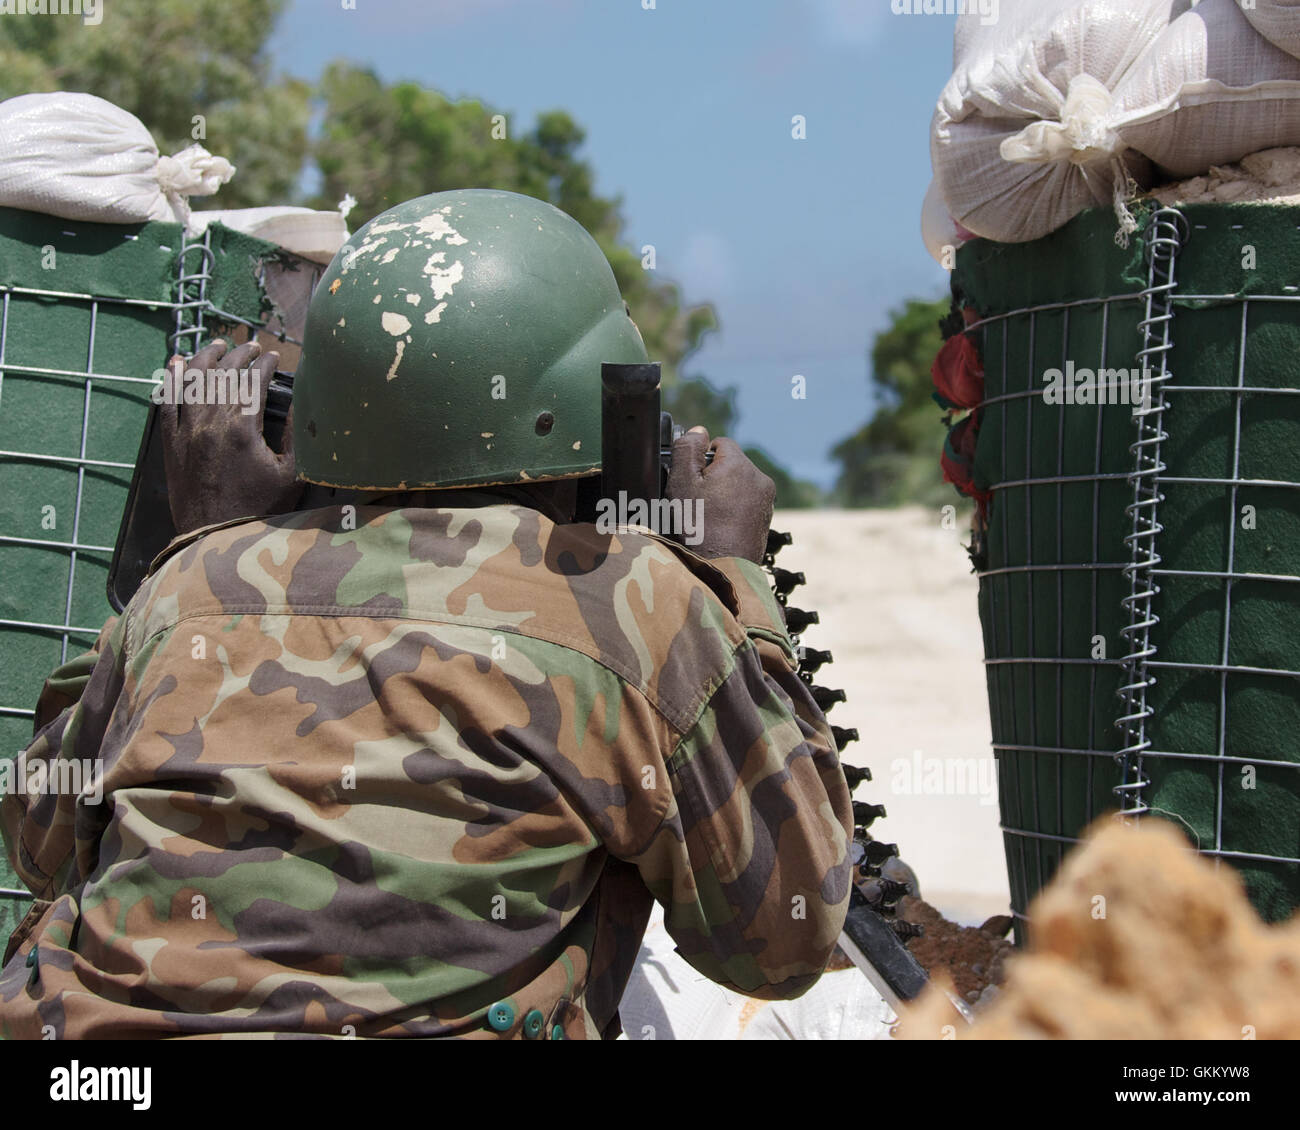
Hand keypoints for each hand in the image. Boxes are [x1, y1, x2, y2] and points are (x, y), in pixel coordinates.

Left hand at [159, 338, 302, 533]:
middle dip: (239, 356)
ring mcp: (187, 432)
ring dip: (206, 358)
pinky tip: (177, 362)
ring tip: (218, 344)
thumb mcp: (291, 476)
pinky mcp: (172, 444)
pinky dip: (171, 379)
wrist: (217, 540)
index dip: (265, 364)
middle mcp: (210, 424)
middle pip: (223, 375)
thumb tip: (296, 405)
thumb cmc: (260, 510)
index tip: (275, 356)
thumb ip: (294, 436)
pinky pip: (167, 403)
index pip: (252, 381)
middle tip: (252, 346)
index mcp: (242, 430)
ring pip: (192, 381)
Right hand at [664, 426, 774, 562]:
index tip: (692, 480)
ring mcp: (765, 500)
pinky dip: (733, 510)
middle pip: (730, 465)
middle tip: (697, 501)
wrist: (722, 570)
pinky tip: (719, 527)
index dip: (700, 459)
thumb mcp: (682, 483)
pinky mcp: (765, 519)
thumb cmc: (699, 527)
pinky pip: (746, 504)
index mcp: (739, 465)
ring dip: (723, 494)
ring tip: (708, 517)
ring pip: (738, 485)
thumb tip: (698, 430)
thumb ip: (687, 449)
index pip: (719, 444)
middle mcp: (759, 478)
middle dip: (713, 477)